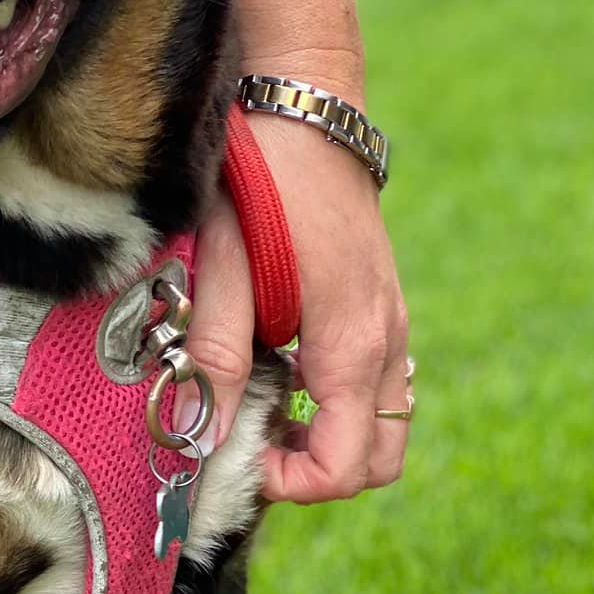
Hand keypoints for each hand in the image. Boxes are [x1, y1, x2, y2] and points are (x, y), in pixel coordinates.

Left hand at [187, 92, 411, 502]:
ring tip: (262, 404)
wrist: (304, 111)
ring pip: (380, 423)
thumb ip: (216, 360)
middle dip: (315, 471)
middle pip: (376, 459)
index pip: (346, 466)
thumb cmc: (259, 185)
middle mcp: (386, 342)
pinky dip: (335, 400)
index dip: (291, 482)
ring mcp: (391, 323)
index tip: (237, 454)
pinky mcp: (381, 306)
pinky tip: (280, 366)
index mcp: (351, 343)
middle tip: (251, 440)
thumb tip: (202, 439)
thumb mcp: (222, 272)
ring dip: (327, 436)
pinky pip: (374, 383)